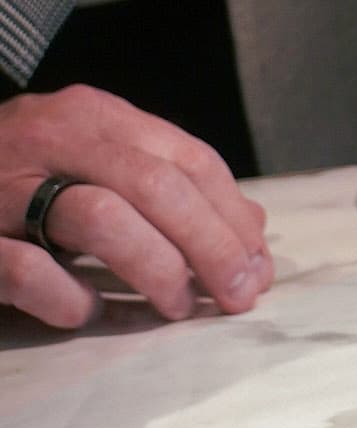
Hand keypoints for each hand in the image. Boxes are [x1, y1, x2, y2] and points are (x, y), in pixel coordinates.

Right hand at [0, 84, 271, 331]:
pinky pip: (25, 269)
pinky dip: (67, 295)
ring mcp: (2, 188)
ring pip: (97, 216)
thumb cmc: (13, 180)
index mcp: (90, 115)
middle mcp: (50, 138)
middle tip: (238, 296)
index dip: (231, 214)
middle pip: (154, 184)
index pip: (184, 156)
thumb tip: (252, 228)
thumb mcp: (88, 164)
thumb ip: (160, 185)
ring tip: (177, 307)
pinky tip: (88, 312)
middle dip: (210, 243)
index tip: (260, 265)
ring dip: (152, 266)